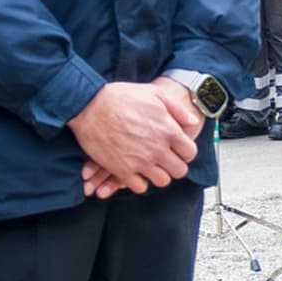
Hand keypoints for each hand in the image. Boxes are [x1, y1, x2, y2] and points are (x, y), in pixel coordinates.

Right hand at [70, 77, 203, 194]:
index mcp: (168, 131)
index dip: (186, 152)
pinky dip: (140, 182)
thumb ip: (177, 109)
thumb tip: (192, 122)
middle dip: (175, 165)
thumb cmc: (120, 97)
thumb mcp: (154, 93)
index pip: (190, 153)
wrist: (89, 105)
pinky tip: (136, 172)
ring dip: (159, 174)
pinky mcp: (122, 170)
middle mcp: (157, 149)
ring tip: (152, 166)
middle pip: (179, 171)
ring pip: (162, 181)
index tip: (178, 149)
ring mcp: (140, 162)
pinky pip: (140, 187)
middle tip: (166, 159)